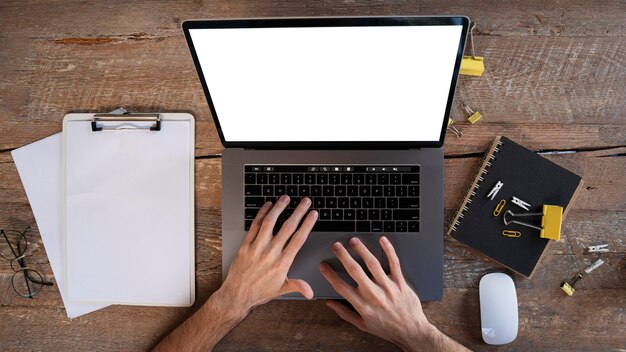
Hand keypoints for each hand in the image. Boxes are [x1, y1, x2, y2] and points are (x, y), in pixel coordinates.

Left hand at [220, 195, 317, 312]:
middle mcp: (270, 253)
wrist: (237, 295)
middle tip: (305, 201)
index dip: (307, 224)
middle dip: (298, 212)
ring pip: (270, 223)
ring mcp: (257, 248)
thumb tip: (310, 291)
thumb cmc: (259, 292)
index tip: (313, 214)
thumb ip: (298, 286)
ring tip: (286, 198)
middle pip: (287, 227)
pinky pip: (254, 226)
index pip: (298, 239)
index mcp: (282, 263)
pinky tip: (267, 205)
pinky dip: (261, 214)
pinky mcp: (245, 245)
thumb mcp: (281, 289)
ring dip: (279, 208)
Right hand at [320, 236, 444, 351]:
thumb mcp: (362, 325)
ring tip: (353, 241)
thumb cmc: (386, 328)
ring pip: (373, 264)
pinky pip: (394, 263)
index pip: (341, 287)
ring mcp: (388, 287)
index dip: (330, 275)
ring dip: (362, 250)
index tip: (324, 266)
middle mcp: (374, 295)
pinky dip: (388, 250)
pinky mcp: (400, 283)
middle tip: (336, 246)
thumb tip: (330, 304)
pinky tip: (382, 240)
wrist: (411, 331)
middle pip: (355, 271)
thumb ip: (344, 313)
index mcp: (363, 306)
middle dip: (343, 256)